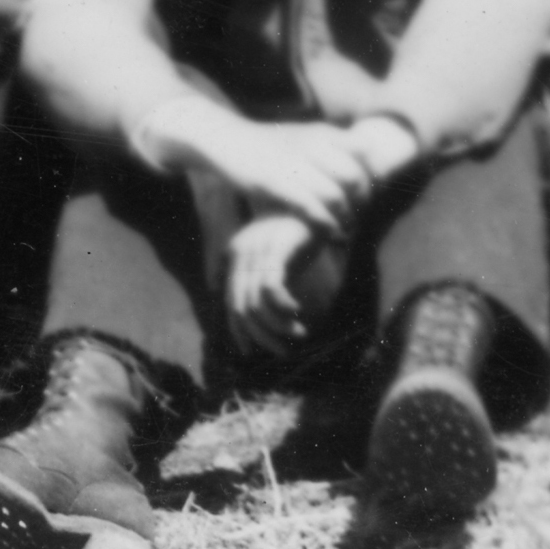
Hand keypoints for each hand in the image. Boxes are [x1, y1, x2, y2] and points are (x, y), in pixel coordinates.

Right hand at [157, 105, 382, 233]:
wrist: (226, 139)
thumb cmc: (268, 144)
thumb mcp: (302, 134)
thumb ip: (329, 143)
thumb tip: (363, 154)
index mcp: (320, 132)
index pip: (363, 151)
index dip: (371, 174)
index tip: (369, 192)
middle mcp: (311, 145)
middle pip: (355, 177)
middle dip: (362, 201)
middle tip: (360, 215)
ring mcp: (292, 164)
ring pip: (336, 196)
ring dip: (346, 218)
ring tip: (346, 230)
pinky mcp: (275, 183)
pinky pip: (310, 208)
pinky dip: (325, 224)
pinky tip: (330, 233)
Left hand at [222, 213, 342, 360]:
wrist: (318, 196)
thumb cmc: (299, 228)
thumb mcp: (276, 252)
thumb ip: (262, 274)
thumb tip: (260, 310)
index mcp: (237, 255)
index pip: (231, 302)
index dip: (240, 331)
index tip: (252, 352)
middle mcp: (241, 253)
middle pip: (240, 308)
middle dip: (260, 337)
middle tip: (283, 352)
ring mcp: (256, 251)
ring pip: (254, 305)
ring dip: (276, 329)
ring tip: (298, 336)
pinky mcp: (275, 250)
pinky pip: (269, 291)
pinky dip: (281, 310)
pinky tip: (297, 315)